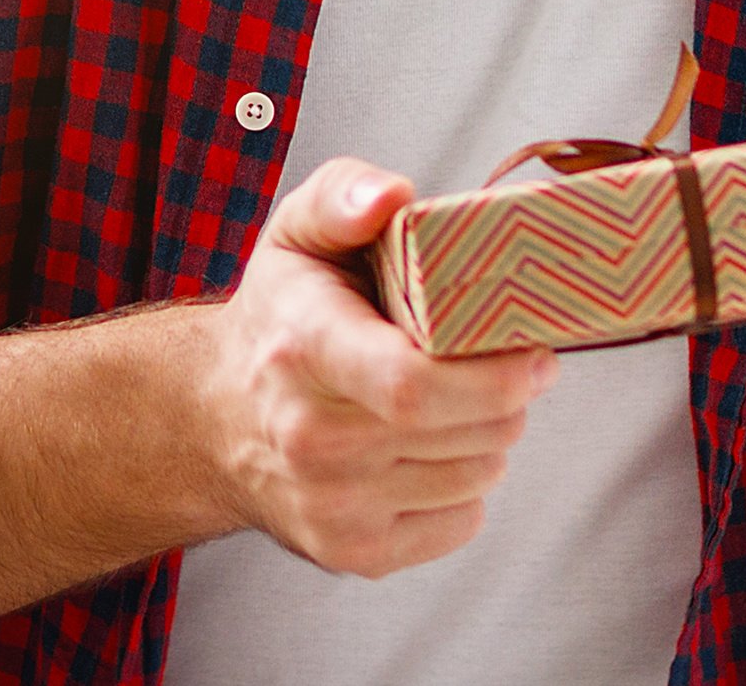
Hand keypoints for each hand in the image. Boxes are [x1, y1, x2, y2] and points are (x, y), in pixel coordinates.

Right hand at [196, 156, 557, 576]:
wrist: (213, 418)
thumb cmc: (278, 315)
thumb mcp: (296, 232)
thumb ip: (344, 194)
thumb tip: (394, 195)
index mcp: (303, 347)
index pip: (411, 384)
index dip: (492, 375)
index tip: (532, 351)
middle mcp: (310, 436)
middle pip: (466, 432)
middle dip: (511, 395)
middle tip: (512, 362)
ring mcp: (329, 504)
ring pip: (475, 476)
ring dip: (493, 436)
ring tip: (463, 400)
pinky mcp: (351, 552)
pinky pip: (460, 522)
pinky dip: (467, 484)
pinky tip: (433, 447)